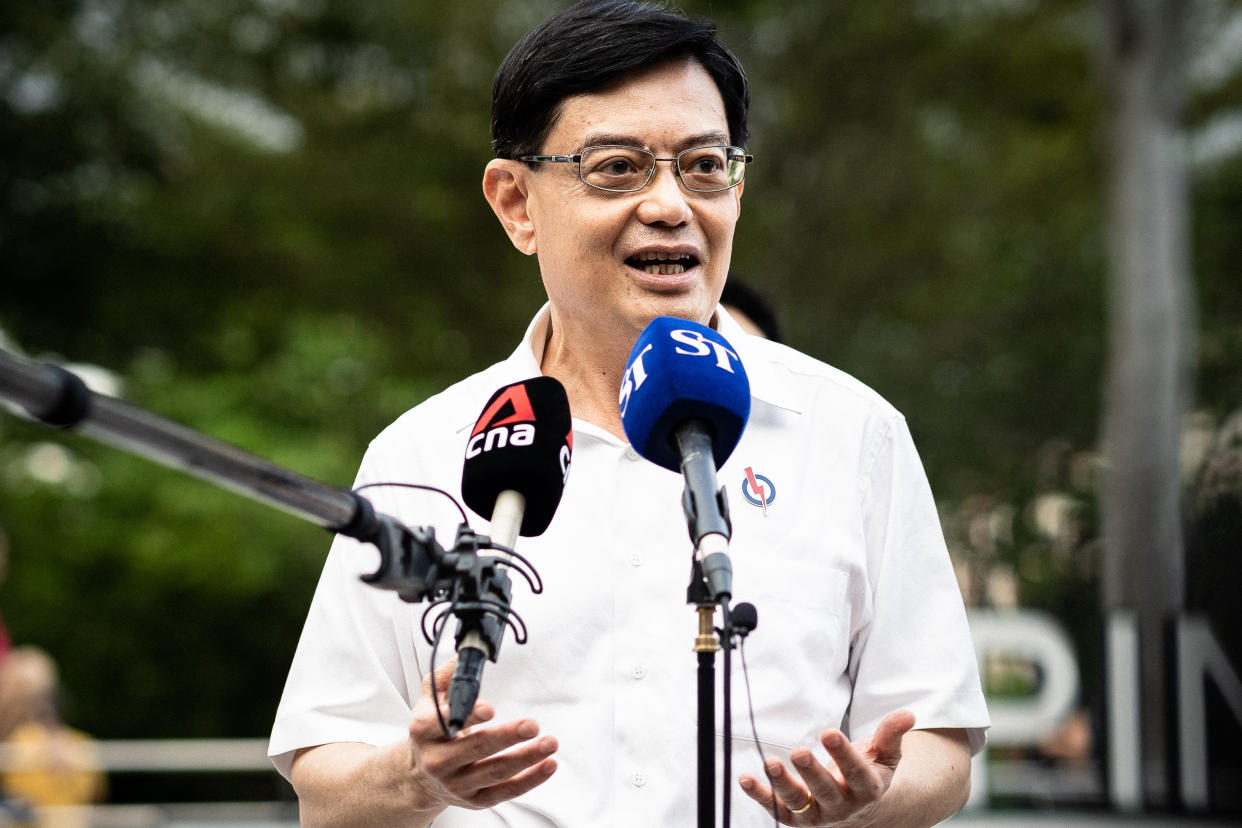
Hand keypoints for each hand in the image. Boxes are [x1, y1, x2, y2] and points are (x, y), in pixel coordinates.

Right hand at [403, 659, 558, 811]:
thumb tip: (469, 655)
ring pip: (495, 772)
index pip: (444, 723)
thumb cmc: (432, 730)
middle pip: (476, 748)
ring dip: (526, 758)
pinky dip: (530, 780)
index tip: (490, 709)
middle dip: (507, 736)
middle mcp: (437, 760)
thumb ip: (447, 676)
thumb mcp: (429, 698)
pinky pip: (505, 792)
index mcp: (424, 730)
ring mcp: (456, 783)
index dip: (469, 716)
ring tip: (549, 743)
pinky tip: (548, 765)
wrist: (419, 775)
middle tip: (531, 725)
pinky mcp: (474, 800)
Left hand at [738, 709, 914, 825]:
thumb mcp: (886, 756)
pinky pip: (777, 810)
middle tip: (799, 752)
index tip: (830, 732)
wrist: (861, 812)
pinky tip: (746, 778)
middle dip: (812, 773)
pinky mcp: (796, 819)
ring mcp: (818, 815)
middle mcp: (842, 806)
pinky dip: (761, 795)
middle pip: (826, 792)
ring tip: (770, 764)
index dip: (843, 755)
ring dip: (782, 785)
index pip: (856, 774)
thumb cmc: (870, 774)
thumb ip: (892, 735)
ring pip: (799, 804)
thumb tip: (908, 714)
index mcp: (867, 789)